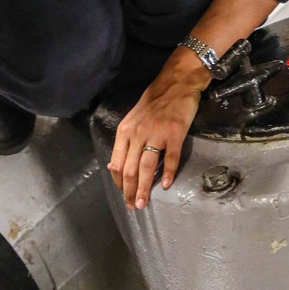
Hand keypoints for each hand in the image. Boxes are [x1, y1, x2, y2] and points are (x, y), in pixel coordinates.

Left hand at [107, 55, 207, 209]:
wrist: (176, 83)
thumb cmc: (154, 103)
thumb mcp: (132, 120)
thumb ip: (123, 143)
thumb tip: (112, 166)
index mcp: (125, 132)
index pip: (117, 163)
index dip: (118, 183)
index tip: (123, 195)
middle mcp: (138, 133)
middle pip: (129, 169)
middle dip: (129, 191)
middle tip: (132, 206)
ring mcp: (156, 133)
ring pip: (146, 167)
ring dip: (143, 188)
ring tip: (142, 203)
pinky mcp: (174, 133)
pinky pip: (170, 157)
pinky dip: (167, 173)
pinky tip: (164, 185)